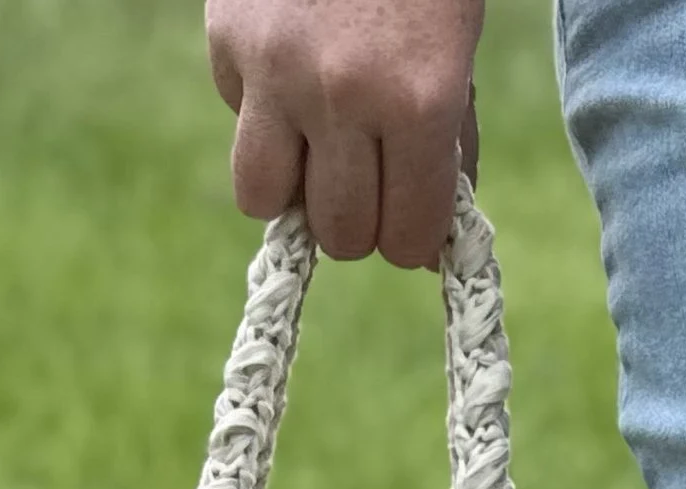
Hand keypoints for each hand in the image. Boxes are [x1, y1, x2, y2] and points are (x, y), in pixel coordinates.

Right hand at [205, 0, 483, 269]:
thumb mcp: (456, 52)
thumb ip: (448, 146)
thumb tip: (425, 249)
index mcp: (421, 101)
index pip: (408, 238)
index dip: (411, 238)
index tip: (409, 219)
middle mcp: (345, 94)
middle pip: (340, 235)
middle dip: (357, 220)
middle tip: (365, 179)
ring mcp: (278, 69)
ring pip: (264, 199)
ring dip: (292, 189)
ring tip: (315, 150)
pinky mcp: (229, 42)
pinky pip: (239, 125)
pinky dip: (262, 116)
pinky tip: (289, 68)